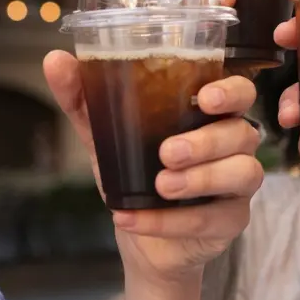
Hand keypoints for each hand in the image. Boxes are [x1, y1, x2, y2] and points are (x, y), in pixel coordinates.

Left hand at [43, 50, 263, 285]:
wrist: (141, 239)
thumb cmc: (136, 176)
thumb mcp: (106, 137)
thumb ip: (85, 99)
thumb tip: (56, 59)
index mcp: (210, 114)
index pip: (241, 91)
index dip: (232, 91)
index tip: (206, 98)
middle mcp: (234, 144)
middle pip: (242, 133)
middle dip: (207, 141)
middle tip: (167, 152)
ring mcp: (238, 184)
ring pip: (242, 173)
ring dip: (201, 179)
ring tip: (161, 186)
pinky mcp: (232, 220)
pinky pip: (212, 218)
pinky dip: (169, 221)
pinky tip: (132, 219)